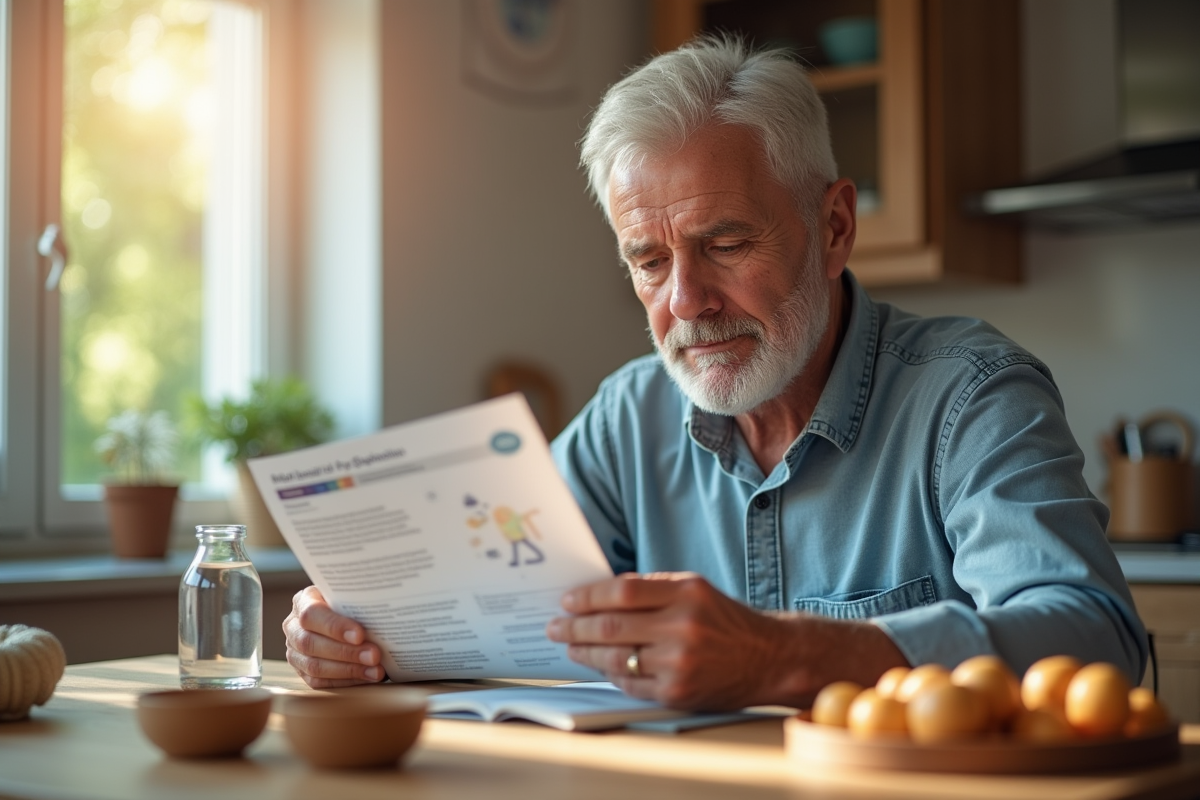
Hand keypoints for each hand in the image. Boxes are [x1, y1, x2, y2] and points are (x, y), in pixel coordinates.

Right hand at [282, 586, 384, 688]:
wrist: (343, 612)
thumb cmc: (349, 600)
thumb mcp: (350, 593)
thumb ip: (356, 600)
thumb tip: (383, 616)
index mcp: (303, 601)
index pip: (311, 614)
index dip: (335, 626)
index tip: (360, 635)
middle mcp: (293, 627)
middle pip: (311, 643)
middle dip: (346, 652)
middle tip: (374, 656)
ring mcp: (294, 651)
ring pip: (314, 666)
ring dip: (348, 670)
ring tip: (375, 670)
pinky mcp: (302, 671)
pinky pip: (319, 682)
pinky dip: (345, 681)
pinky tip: (366, 677)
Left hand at [546, 573, 907, 709]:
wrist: (769, 657)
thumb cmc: (726, 620)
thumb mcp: (695, 589)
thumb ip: (653, 588)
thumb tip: (601, 593)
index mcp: (687, 593)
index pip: (623, 591)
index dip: (589, 596)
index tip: (567, 600)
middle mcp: (683, 627)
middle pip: (612, 626)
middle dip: (575, 626)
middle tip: (555, 626)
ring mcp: (680, 663)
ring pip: (616, 658)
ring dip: (585, 653)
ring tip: (570, 646)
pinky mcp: (678, 692)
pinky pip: (631, 683)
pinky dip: (610, 674)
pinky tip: (599, 665)